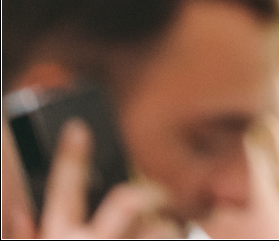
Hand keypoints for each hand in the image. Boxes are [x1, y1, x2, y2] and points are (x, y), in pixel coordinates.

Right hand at [30, 120, 169, 238]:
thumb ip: (27, 240)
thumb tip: (20, 214)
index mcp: (59, 238)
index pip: (63, 190)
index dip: (69, 157)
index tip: (76, 128)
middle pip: (128, 201)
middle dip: (150, 196)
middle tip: (162, 198)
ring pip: (160, 225)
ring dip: (167, 228)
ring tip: (164, 234)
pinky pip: (175, 238)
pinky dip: (178, 240)